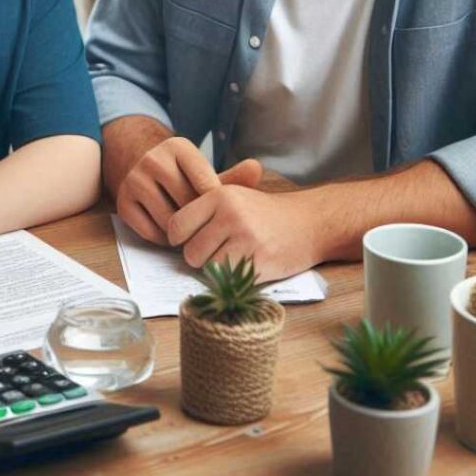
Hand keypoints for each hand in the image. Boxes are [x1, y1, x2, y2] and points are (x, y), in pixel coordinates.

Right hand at [116, 136, 260, 244]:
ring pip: (169, 220)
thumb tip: (256, 168)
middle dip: (200, 220)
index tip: (220, 213)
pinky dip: (164, 238)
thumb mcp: (203, 171)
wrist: (139, 166)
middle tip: (208, 228)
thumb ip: (232, 177)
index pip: (205, 183)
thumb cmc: (181, 175)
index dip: (216, 205)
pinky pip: (151, 232)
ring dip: (183, 232)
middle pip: (187, 204)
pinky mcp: (123, 203)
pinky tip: (171, 232)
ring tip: (192, 231)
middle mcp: (152, 160)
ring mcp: (134, 181)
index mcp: (177, 147)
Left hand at [166, 184, 320, 282]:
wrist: (308, 222)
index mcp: (218, 195)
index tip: (189, 240)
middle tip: (213, 253)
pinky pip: (231, 280)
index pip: (177, 225)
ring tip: (229, 259)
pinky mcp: (260, 262)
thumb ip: (202, 208)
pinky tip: (244, 266)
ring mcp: (246, 239)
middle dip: (198, 257)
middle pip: (190, 252)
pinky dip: (233, 279)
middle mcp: (230, 215)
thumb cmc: (262, 212)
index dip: (179, 238)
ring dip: (215, 271)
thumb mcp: (233, 196)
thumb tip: (167, 233)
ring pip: (209, 268)